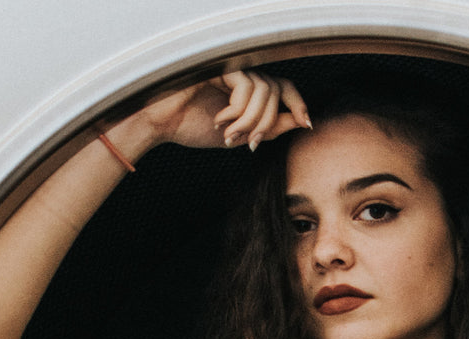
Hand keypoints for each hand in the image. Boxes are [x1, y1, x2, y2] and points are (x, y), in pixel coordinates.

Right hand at [128, 69, 309, 153]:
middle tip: (250, 142)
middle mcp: (240, 74)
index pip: (282, 87)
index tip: (307, 123)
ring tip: (229, 133)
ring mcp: (229, 68)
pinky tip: (219, 119)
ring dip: (250, 119)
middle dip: (268, 121)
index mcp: (246, 89)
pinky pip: (245, 86)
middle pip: (275, 90)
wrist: (162, 124)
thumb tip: (299, 121)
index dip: (297, 102)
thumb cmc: (192, 126)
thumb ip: (268, 128)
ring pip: (263, 90)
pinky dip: (237, 109)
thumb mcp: (239, 135)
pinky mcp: (218, 66)